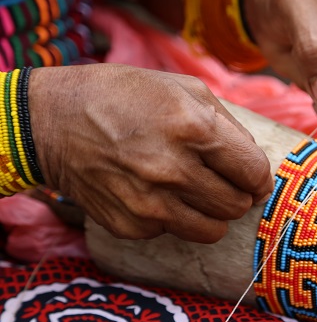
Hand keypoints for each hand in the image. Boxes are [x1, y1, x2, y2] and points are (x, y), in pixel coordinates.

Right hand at [29, 64, 273, 242]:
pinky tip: (156, 192)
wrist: (51, 122)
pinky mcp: (130, 225)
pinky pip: (175, 232)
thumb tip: (259, 169)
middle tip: (220, 180)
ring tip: (194, 190)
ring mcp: (149, 203)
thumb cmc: (124, 97)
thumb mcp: (184, 89)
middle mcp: (172, 169)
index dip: (259, 177)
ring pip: (213, 229)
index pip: (254, 173)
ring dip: (212, 212)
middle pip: (237, 205)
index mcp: (192, 128)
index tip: (252, 177)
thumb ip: (231, 128)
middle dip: (237, 194)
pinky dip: (174, 217)